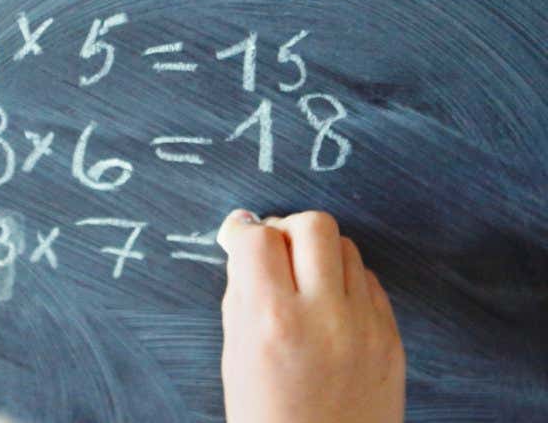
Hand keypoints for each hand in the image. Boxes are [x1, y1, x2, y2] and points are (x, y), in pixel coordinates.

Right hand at [217, 210, 404, 422]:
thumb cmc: (268, 421)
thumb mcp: (236, 356)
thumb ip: (242, 294)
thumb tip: (246, 242)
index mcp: (273, 321)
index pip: (258, 238)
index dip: (242, 232)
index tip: (237, 236)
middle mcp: (325, 317)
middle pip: (313, 225)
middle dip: (286, 230)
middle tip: (273, 252)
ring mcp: (367, 327)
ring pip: (347, 247)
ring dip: (318, 254)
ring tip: (302, 282)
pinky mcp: (392, 339)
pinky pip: (370, 282)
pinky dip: (345, 282)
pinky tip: (328, 307)